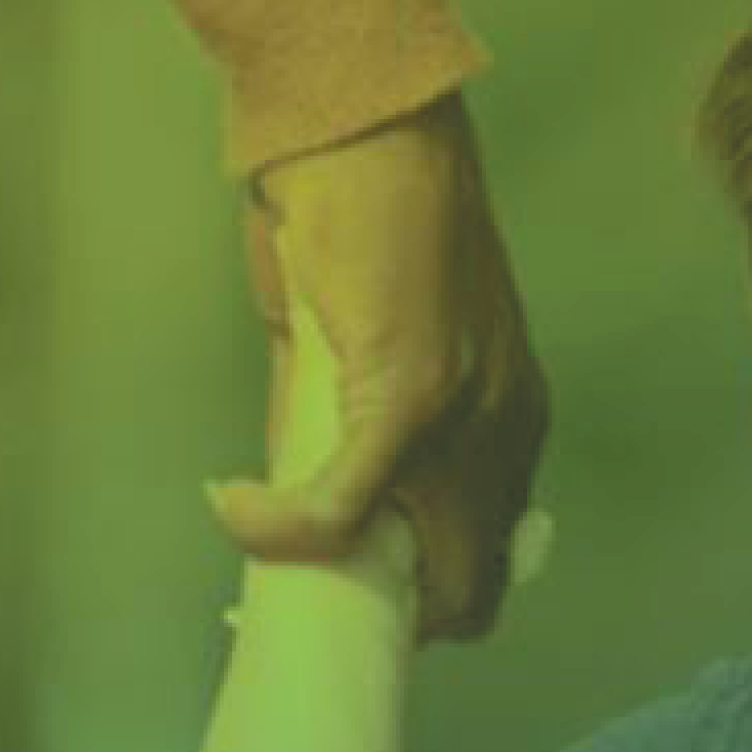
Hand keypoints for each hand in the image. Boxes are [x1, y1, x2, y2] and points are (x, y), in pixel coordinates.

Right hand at [206, 92, 553, 646]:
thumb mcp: (368, 345)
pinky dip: (279, 525)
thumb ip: (348, 429)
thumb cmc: (365, 222)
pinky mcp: (408, 400)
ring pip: (426, 573)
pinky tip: (237, 506)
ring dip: (347, 588)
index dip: (435, 595)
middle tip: (321, 607)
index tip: (364, 600)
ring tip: (282, 555)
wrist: (370, 129)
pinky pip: (340, 509)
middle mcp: (509, 433)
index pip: (496, 553)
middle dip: (399, 622)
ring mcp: (467, 423)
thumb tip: (310, 504)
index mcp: (514, 419)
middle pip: (475, 588)